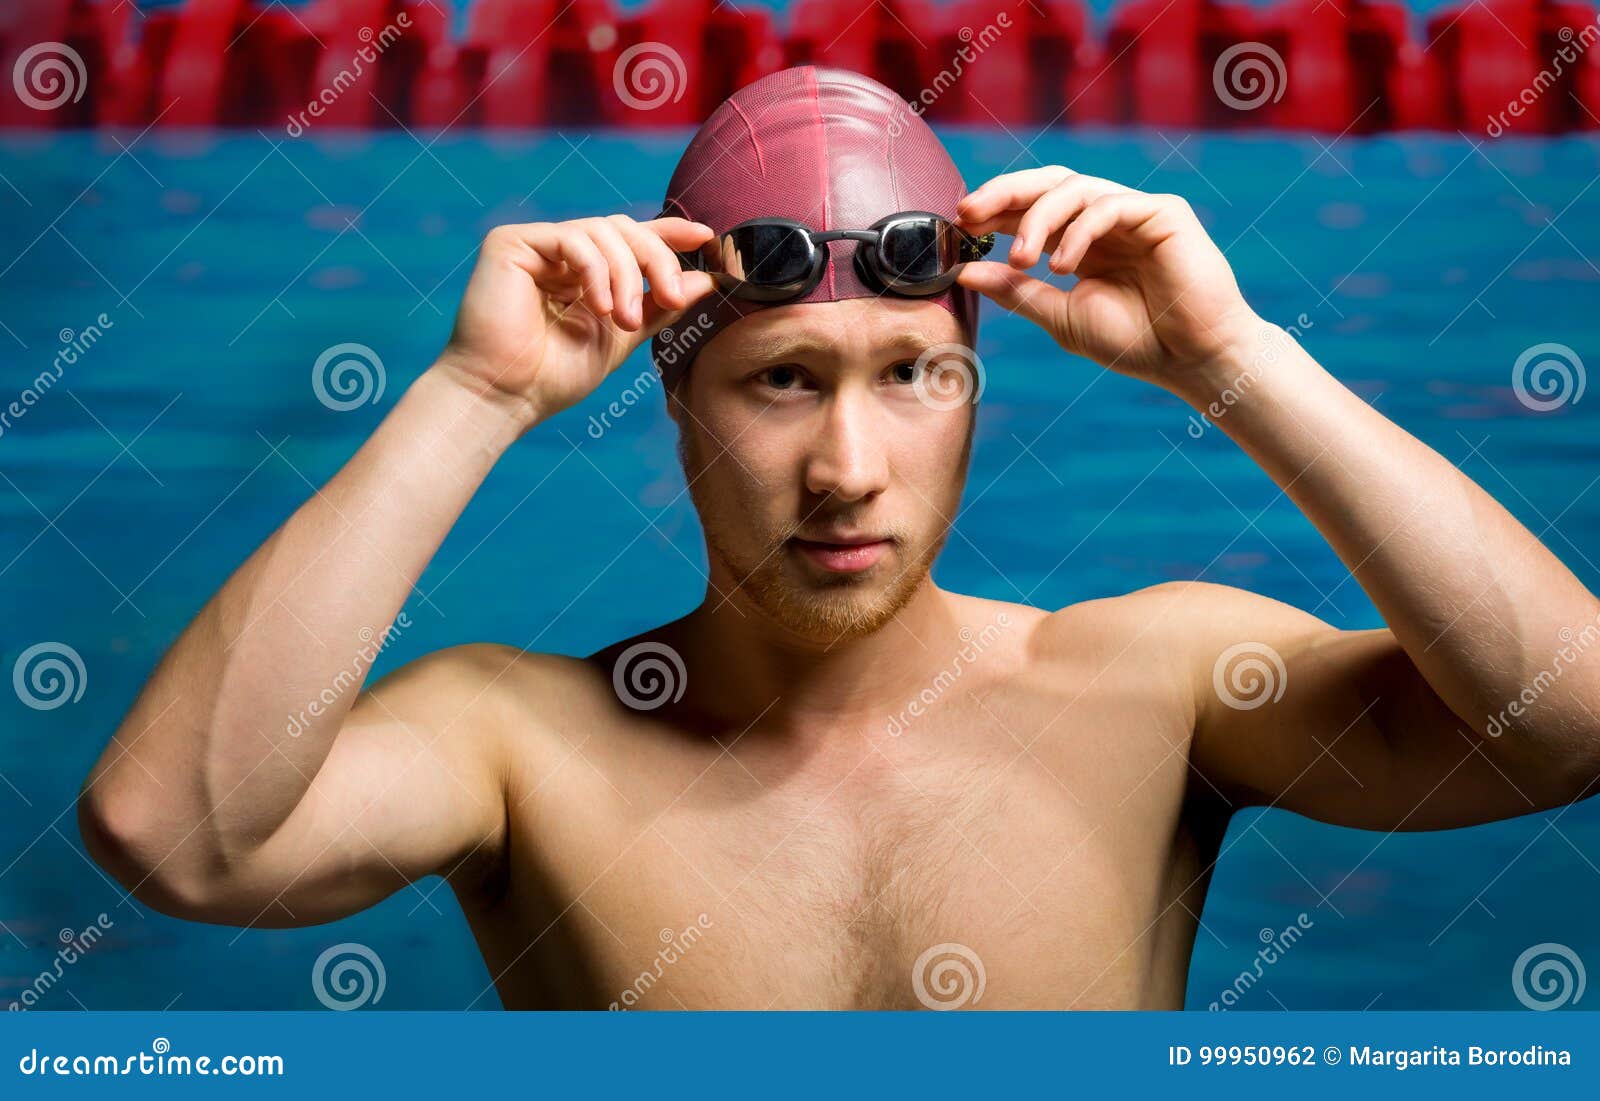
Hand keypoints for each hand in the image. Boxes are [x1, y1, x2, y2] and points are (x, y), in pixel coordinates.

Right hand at [433, 215, 717, 425]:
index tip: (706, 237)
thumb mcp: (622, 337)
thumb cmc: (553, 376)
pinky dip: (594, 271)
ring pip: (602, 232)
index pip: (631, 238)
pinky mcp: (511, 244)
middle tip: (669, 299)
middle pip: (623, 228)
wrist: (505, 397)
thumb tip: (705, 281)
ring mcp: (535, 244)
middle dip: (655, 261)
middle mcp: (559, 252)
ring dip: (625, 275)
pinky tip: (597, 307)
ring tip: (622, 320)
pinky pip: (571, 239)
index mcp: (584, 271)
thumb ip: (658, 307)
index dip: (669, 233)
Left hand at [955, 167, 1264, 391]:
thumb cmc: (1135, 342)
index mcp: (1080, 242)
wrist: (1193, 360)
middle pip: (1047, 183)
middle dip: (1003, 193)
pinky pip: (1109, 205)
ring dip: (1037, 220)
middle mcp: (1105, 220)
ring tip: (1022, 259)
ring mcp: (1135, 212)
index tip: (958, 226)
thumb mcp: (1061, 317)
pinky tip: (1061, 265)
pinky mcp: (1163, 213)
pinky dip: (1078, 231)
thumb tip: (965, 272)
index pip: (1029, 210)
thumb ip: (1016, 291)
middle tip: (969, 214)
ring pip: (1073, 189)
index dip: (992, 210)